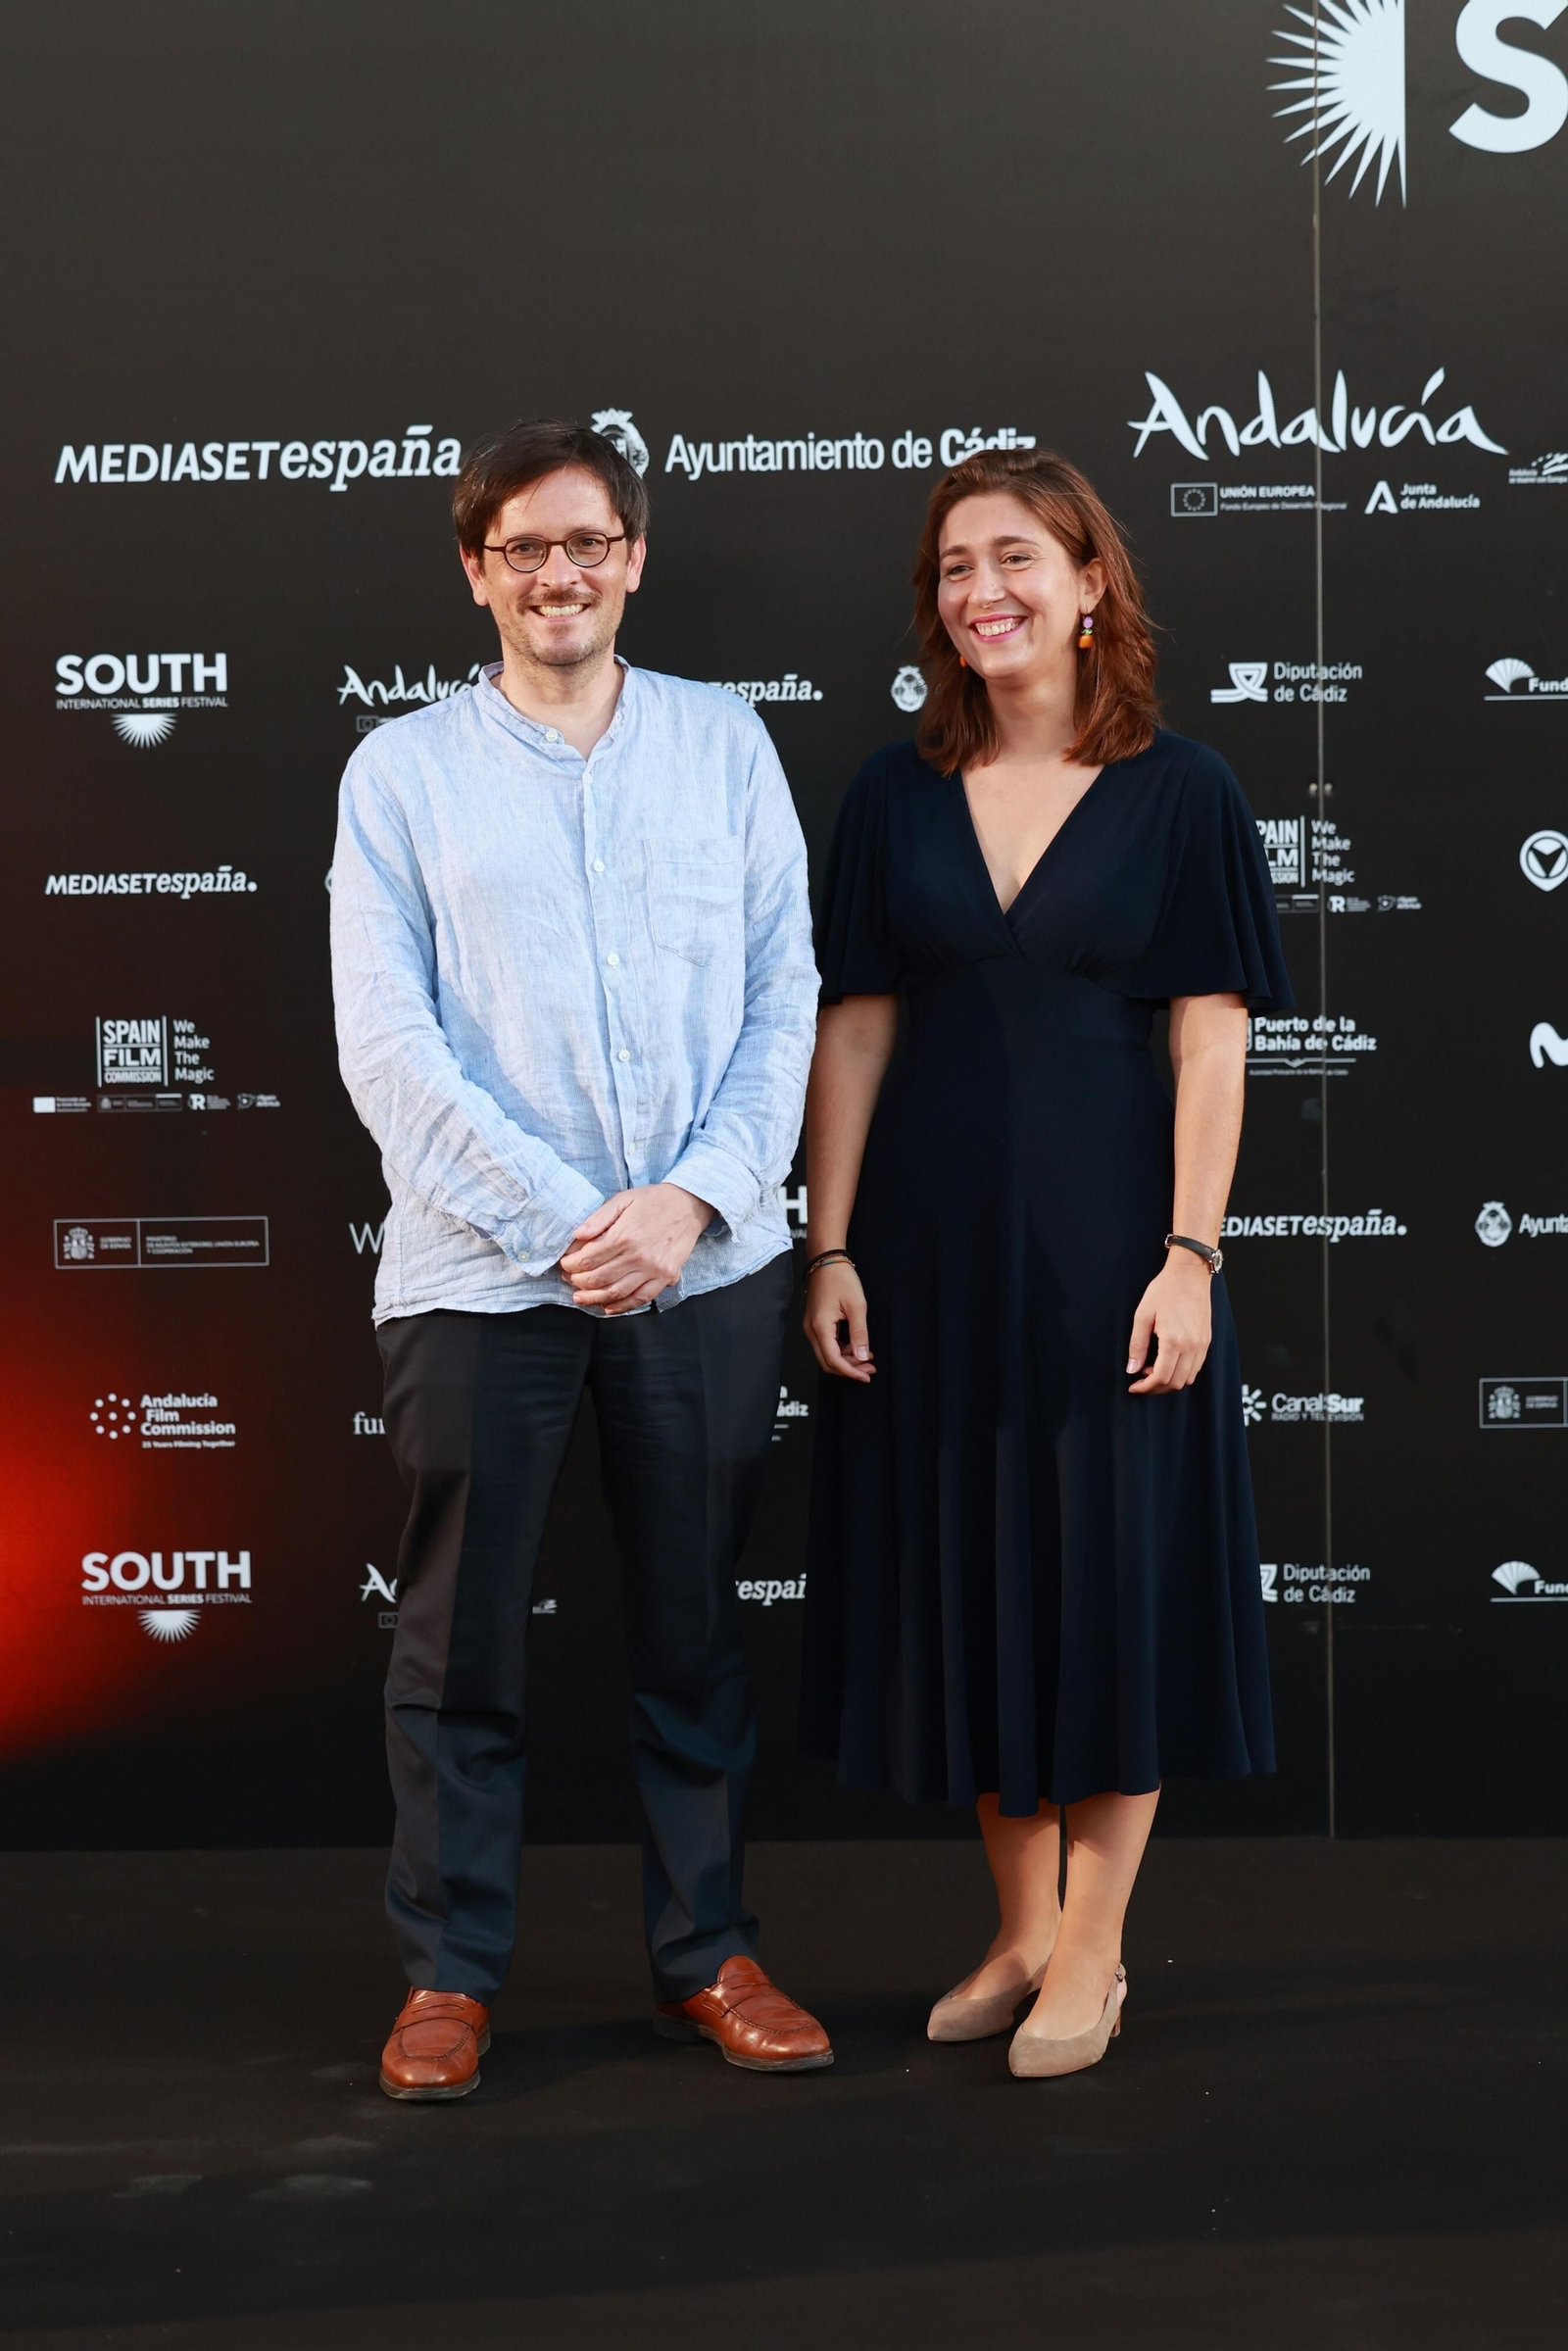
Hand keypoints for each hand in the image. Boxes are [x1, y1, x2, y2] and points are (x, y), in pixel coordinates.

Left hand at [559, 1183, 713, 1313]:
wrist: (688, 1205)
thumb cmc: (653, 1200)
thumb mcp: (623, 1199)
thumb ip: (599, 1217)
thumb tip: (577, 1235)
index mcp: (623, 1235)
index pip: (588, 1258)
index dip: (571, 1265)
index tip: (564, 1265)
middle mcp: (637, 1256)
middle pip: (598, 1278)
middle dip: (578, 1282)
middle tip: (568, 1280)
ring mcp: (653, 1269)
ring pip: (616, 1292)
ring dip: (594, 1298)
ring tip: (580, 1298)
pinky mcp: (665, 1277)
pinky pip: (641, 1298)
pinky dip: (622, 1306)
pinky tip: (607, 1307)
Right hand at [804, 1259, 874, 1382]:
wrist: (826, 1259)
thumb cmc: (840, 1278)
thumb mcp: (857, 1306)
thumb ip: (859, 1334)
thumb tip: (861, 1357)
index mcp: (820, 1326)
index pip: (833, 1360)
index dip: (850, 1371)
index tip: (867, 1375)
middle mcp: (811, 1330)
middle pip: (827, 1361)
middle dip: (849, 1369)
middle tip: (870, 1369)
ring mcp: (811, 1327)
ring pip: (827, 1354)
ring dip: (846, 1360)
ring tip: (867, 1358)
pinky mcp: (815, 1323)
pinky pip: (826, 1344)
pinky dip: (841, 1350)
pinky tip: (857, 1347)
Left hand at [1126, 1252, 1212, 1394]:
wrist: (1189, 1274)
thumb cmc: (1164, 1291)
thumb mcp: (1143, 1315)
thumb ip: (1137, 1345)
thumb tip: (1132, 1369)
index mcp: (1174, 1341)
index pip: (1161, 1377)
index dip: (1146, 1387)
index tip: (1134, 1386)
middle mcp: (1192, 1346)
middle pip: (1175, 1383)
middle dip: (1156, 1387)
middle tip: (1141, 1379)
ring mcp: (1202, 1345)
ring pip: (1188, 1379)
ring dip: (1170, 1381)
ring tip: (1153, 1369)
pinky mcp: (1207, 1341)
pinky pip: (1196, 1368)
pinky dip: (1182, 1372)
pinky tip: (1168, 1362)